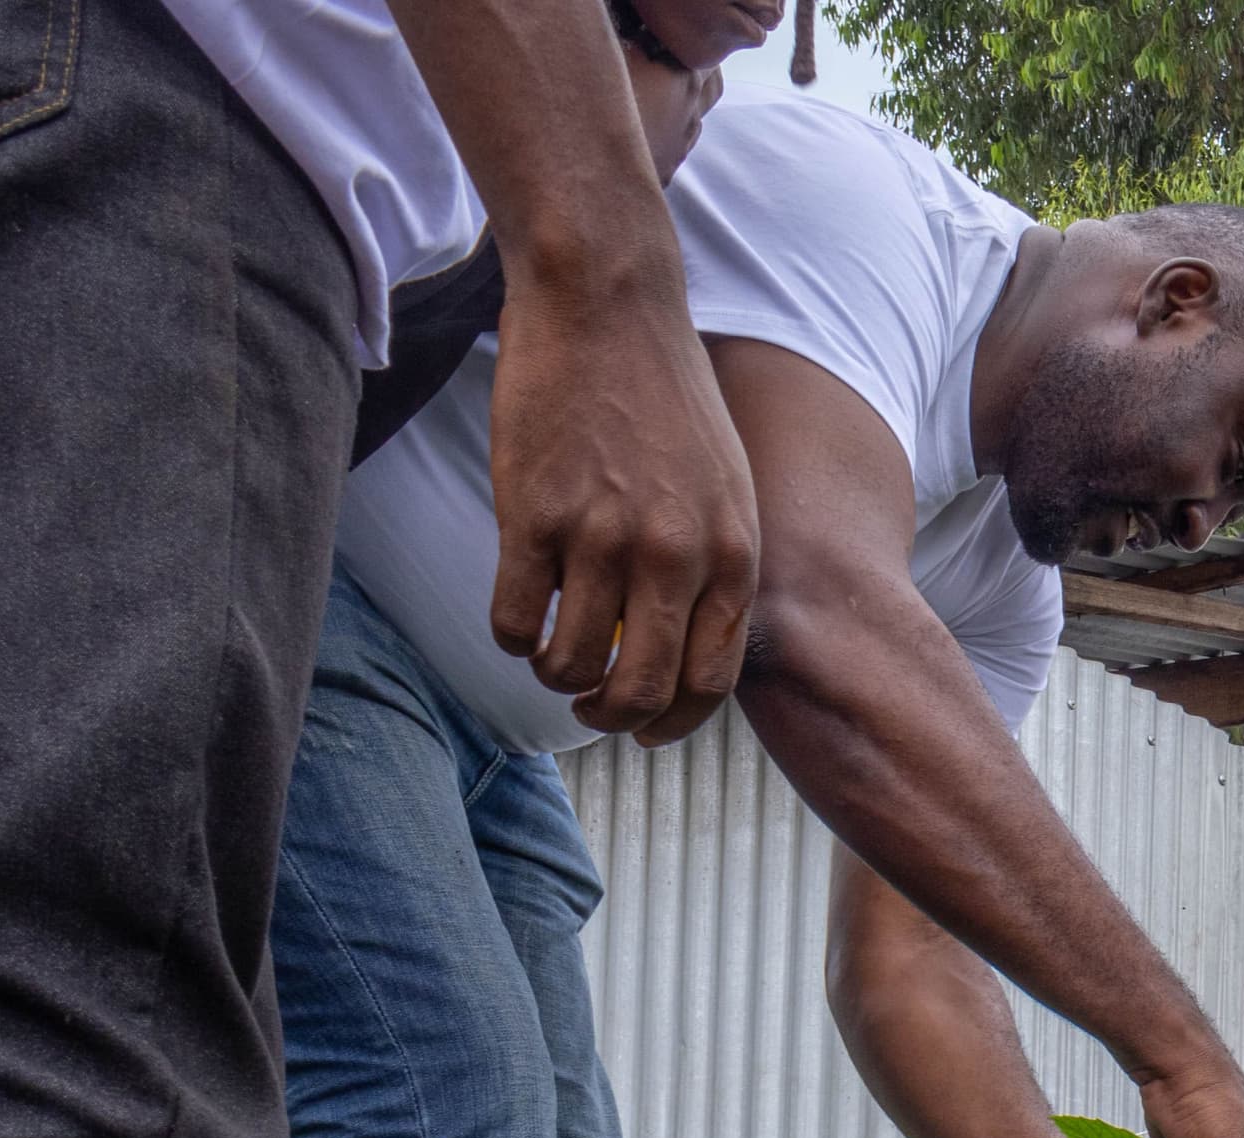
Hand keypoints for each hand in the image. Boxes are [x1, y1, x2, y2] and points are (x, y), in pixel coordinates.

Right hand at [485, 255, 761, 742]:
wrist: (608, 304)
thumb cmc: (666, 393)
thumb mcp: (726, 484)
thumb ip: (715, 564)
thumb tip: (686, 645)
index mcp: (731, 554)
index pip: (711, 681)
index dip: (674, 721)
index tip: (646, 727)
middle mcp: (675, 556)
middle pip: (641, 690)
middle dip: (610, 716)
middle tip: (588, 704)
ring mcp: (602, 537)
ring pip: (569, 665)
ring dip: (554, 676)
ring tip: (549, 654)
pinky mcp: (533, 515)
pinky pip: (515, 622)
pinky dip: (512, 637)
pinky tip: (517, 615)